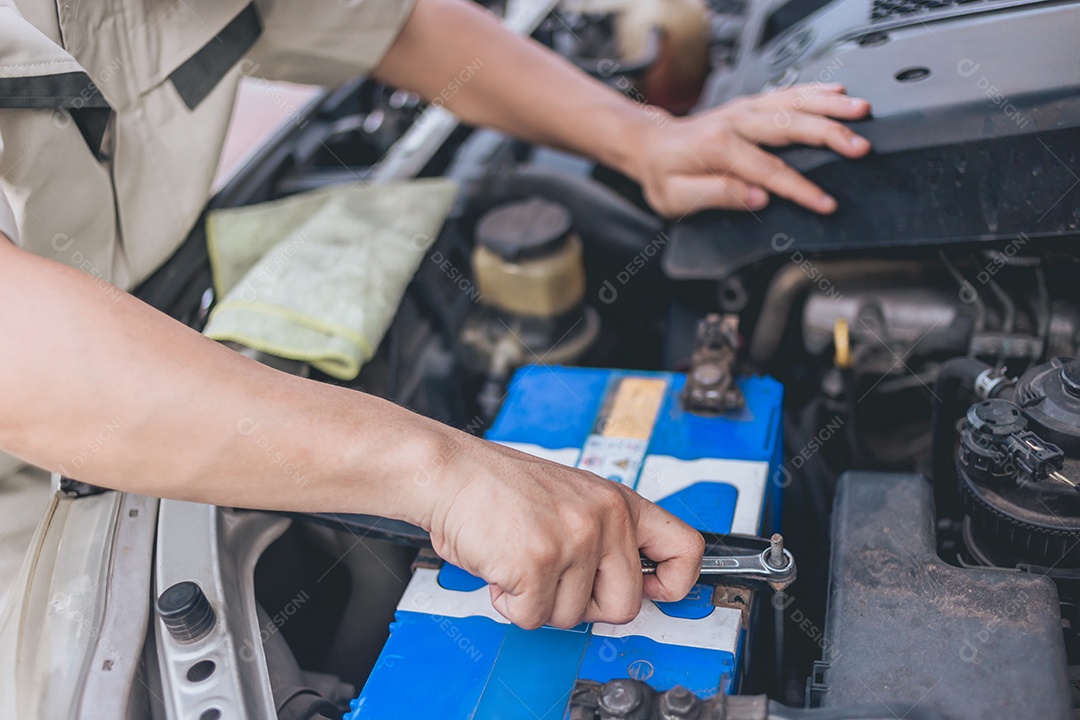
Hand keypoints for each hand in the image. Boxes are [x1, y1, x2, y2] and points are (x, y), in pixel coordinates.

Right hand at [424, 434, 703, 628]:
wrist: (449, 472)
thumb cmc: (497, 486)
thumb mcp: (570, 496)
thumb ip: (602, 533)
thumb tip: (624, 586)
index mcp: (617, 501)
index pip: (684, 548)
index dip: (674, 583)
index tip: (654, 591)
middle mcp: (603, 518)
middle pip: (624, 605)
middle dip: (586, 606)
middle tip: (556, 582)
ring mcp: (573, 541)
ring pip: (571, 617)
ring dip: (538, 602)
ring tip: (518, 562)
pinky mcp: (538, 563)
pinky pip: (532, 617)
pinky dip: (509, 604)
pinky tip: (500, 569)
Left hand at [625, 83, 871, 217]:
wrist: (649, 145)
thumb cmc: (663, 175)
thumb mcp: (676, 198)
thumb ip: (715, 196)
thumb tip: (755, 197)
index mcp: (718, 148)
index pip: (768, 171)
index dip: (800, 189)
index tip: (825, 203)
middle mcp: (734, 122)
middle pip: (790, 126)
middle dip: (829, 135)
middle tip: (860, 147)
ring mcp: (744, 110)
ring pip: (794, 102)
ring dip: (830, 106)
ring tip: (862, 111)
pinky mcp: (750, 105)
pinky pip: (787, 92)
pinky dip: (814, 91)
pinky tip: (839, 92)